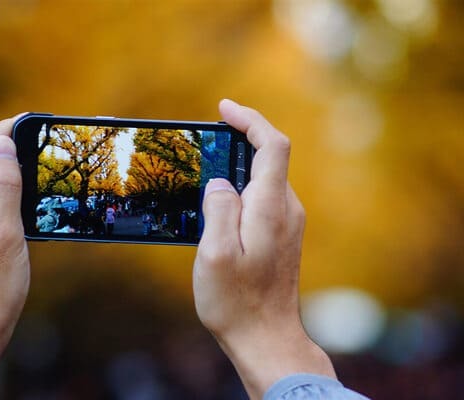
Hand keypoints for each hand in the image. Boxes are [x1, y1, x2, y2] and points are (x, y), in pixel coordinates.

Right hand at [194, 100, 334, 398]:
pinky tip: (221, 203)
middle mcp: (286, 210)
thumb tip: (219, 183)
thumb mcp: (214, 254)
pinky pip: (265, 198)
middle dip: (241, 139)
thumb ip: (219, 209)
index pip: (271, 146)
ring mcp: (288, 224)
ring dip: (240, 166)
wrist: (267, 338)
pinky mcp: (283, 236)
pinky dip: (244, 188)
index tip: (225, 108)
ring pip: (266, 179)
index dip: (250, 120)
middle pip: (271, 157)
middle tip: (207, 140)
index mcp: (270, 208)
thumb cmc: (237, 302)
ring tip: (207, 173)